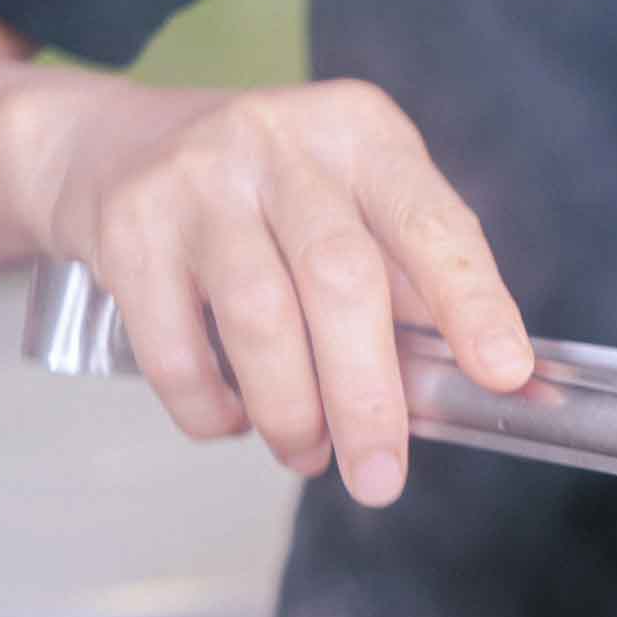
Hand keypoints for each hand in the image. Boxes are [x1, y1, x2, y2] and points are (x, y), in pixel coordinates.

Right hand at [0, 76, 532, 505]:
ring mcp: (198, 178)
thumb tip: (503, 393)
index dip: (472, 302)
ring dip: (290, 414)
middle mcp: (282, 143)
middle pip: (342, 281)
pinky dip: (211, 408)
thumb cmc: (273, 202)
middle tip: (380, 480)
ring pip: (259, 320)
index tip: (504, 375)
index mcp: (364, 136)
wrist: (112, 148)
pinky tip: (233, 421)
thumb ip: (419, 289)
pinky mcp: (129, 228)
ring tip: (305, 456)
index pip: (432, 224)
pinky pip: (176, 349)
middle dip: (368, 399)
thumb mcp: (356, 208)